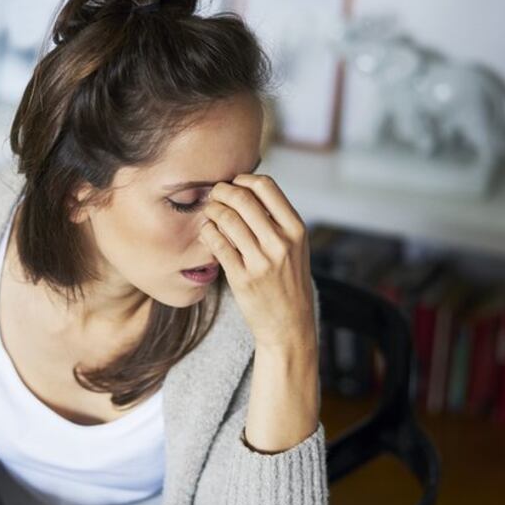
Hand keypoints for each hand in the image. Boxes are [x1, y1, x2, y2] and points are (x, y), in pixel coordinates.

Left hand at [199, 174, 315, 350]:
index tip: (234, 185)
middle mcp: (281, 243)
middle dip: (221, 191)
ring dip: (212, 210)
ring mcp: (262, 261)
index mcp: (296, 229)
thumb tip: (247, 187)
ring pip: (227, 219)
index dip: (243, 179)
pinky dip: (208, 232)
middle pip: (243, 198)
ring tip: (209, 212)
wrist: (289, 324)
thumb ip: (277, 220)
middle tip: (213, 195)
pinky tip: (208, 232)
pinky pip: (217, 244)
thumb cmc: (288, 281)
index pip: (266, 186)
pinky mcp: (243, 278)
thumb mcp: (295, 247)